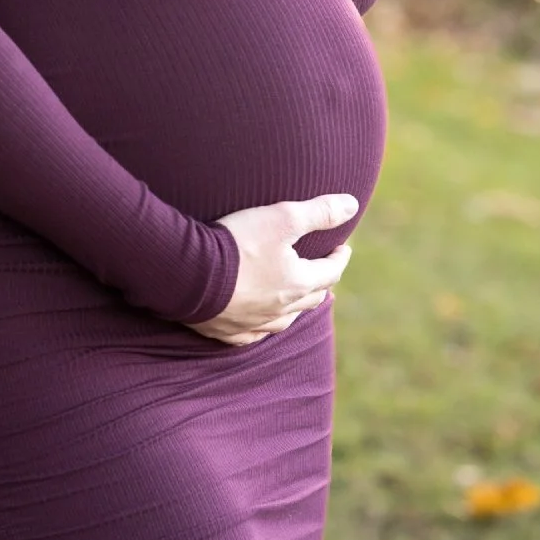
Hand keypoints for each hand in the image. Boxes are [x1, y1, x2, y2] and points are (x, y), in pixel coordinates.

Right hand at [187, 192, 360, 345]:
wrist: (187, 272)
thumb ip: (320, 211)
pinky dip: (263, 325)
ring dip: (295, 307)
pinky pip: (253, 334)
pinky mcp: (228, 332)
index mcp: (297, 284)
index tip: (342, 247)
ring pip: (285, 320)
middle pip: (311, 299)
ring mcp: (253, 324)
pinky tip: (259, 321)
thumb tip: (352, 205)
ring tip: (295, 294)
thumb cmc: (237, 243)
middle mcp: (280, 311)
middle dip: (321, 282)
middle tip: (323, 269)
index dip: (339, 257)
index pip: (330, 272)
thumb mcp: (282, 217)